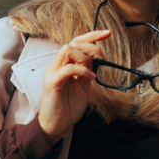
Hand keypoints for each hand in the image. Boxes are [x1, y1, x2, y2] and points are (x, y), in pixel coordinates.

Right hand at [37, 30, 109, 145]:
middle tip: (103, 58)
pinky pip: (68, 68)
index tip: (107, 33)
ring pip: (68, 50)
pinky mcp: (52, 82)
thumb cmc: (68, 107)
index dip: (92, 35)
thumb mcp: (83, 86)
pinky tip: (90, 78)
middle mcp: (57, 64)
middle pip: (73, 42)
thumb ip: (87, 70)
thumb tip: (97, 58)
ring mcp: (53, 72)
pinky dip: (82, 70)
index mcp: (64, 64)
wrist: (56, 125)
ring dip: (85, 57)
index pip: (76, 42)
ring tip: (92, 72)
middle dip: (91, 45)